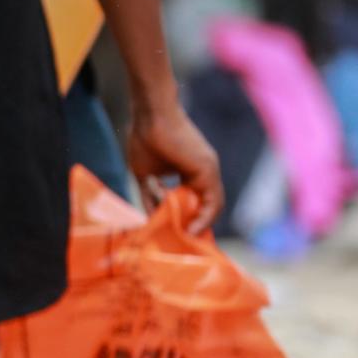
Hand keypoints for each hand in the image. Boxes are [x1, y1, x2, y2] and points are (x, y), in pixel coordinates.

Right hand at [124, 99, 223, 235]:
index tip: (180, 234)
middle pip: (206, 205)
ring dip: (201, 224)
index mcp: (192, 171)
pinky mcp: (208, 170)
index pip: (196, 200)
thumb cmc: (145, 138)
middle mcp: (205, 172)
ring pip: (212, 205)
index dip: (189, 217)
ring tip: (188, 239)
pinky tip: (192, 228)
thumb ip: (151, 195)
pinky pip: (212, 201)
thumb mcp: (145, 175)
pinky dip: (204, 216)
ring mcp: (209, 170)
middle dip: (197, 225)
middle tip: (187, 243)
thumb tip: (150, 217)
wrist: (151, 114)